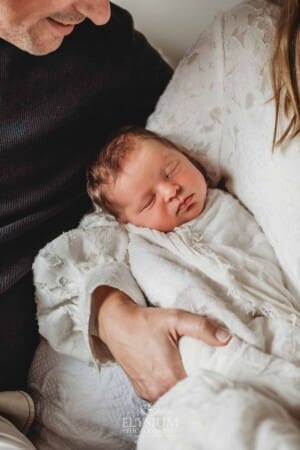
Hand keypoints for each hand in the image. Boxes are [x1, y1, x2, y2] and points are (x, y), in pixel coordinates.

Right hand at [93, 287, 230, 402]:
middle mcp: (158, 390)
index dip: (211, 385)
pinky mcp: (141, 391)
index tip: (221, 378)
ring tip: (192, 377)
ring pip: (173, 399)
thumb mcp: (175, 318)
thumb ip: (202, 327)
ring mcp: (148, 392)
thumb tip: (226, 338)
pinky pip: (161, 397)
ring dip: (182, 391)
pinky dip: (169, 390)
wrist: (116, 323)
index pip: (199, 391)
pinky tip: (175, 378)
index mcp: (170, 376)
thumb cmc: (145, 321)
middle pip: (186, 397)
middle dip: (198, 389)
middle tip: (209, 376)